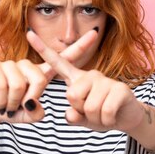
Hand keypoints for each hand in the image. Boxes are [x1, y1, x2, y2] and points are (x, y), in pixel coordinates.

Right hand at [0, 28, 99, 123]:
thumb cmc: (12, 109)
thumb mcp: (28, 115)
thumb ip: (36, 114)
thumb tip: (33, 106)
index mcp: (39, 74)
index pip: (62, 59)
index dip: (79, 48)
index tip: (95, 35)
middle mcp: (27, 65)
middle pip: (39, 80)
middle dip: (30, 99)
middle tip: (20, 107)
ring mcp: (10, 64)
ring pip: (18, 85)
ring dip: (13, 103)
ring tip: (8, 105)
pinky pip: (2, 86)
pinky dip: (2, 100)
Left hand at [26, 29, 143, 132]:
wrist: (126, 117)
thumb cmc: (100, 115)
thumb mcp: (82, 118)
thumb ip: (73, 117)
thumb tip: (70, 115)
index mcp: (76, 79)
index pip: (57, 62)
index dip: (42, 49)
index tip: (28, 33)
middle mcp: (90, 75)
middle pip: (72, 95)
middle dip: (81, 110)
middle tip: (92, 111)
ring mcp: (105, 80)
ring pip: (90, 107)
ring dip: (95, 118)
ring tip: (103, 114)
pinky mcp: (120, 89)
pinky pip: (105, 111)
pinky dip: (107, 120)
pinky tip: (112, 116)